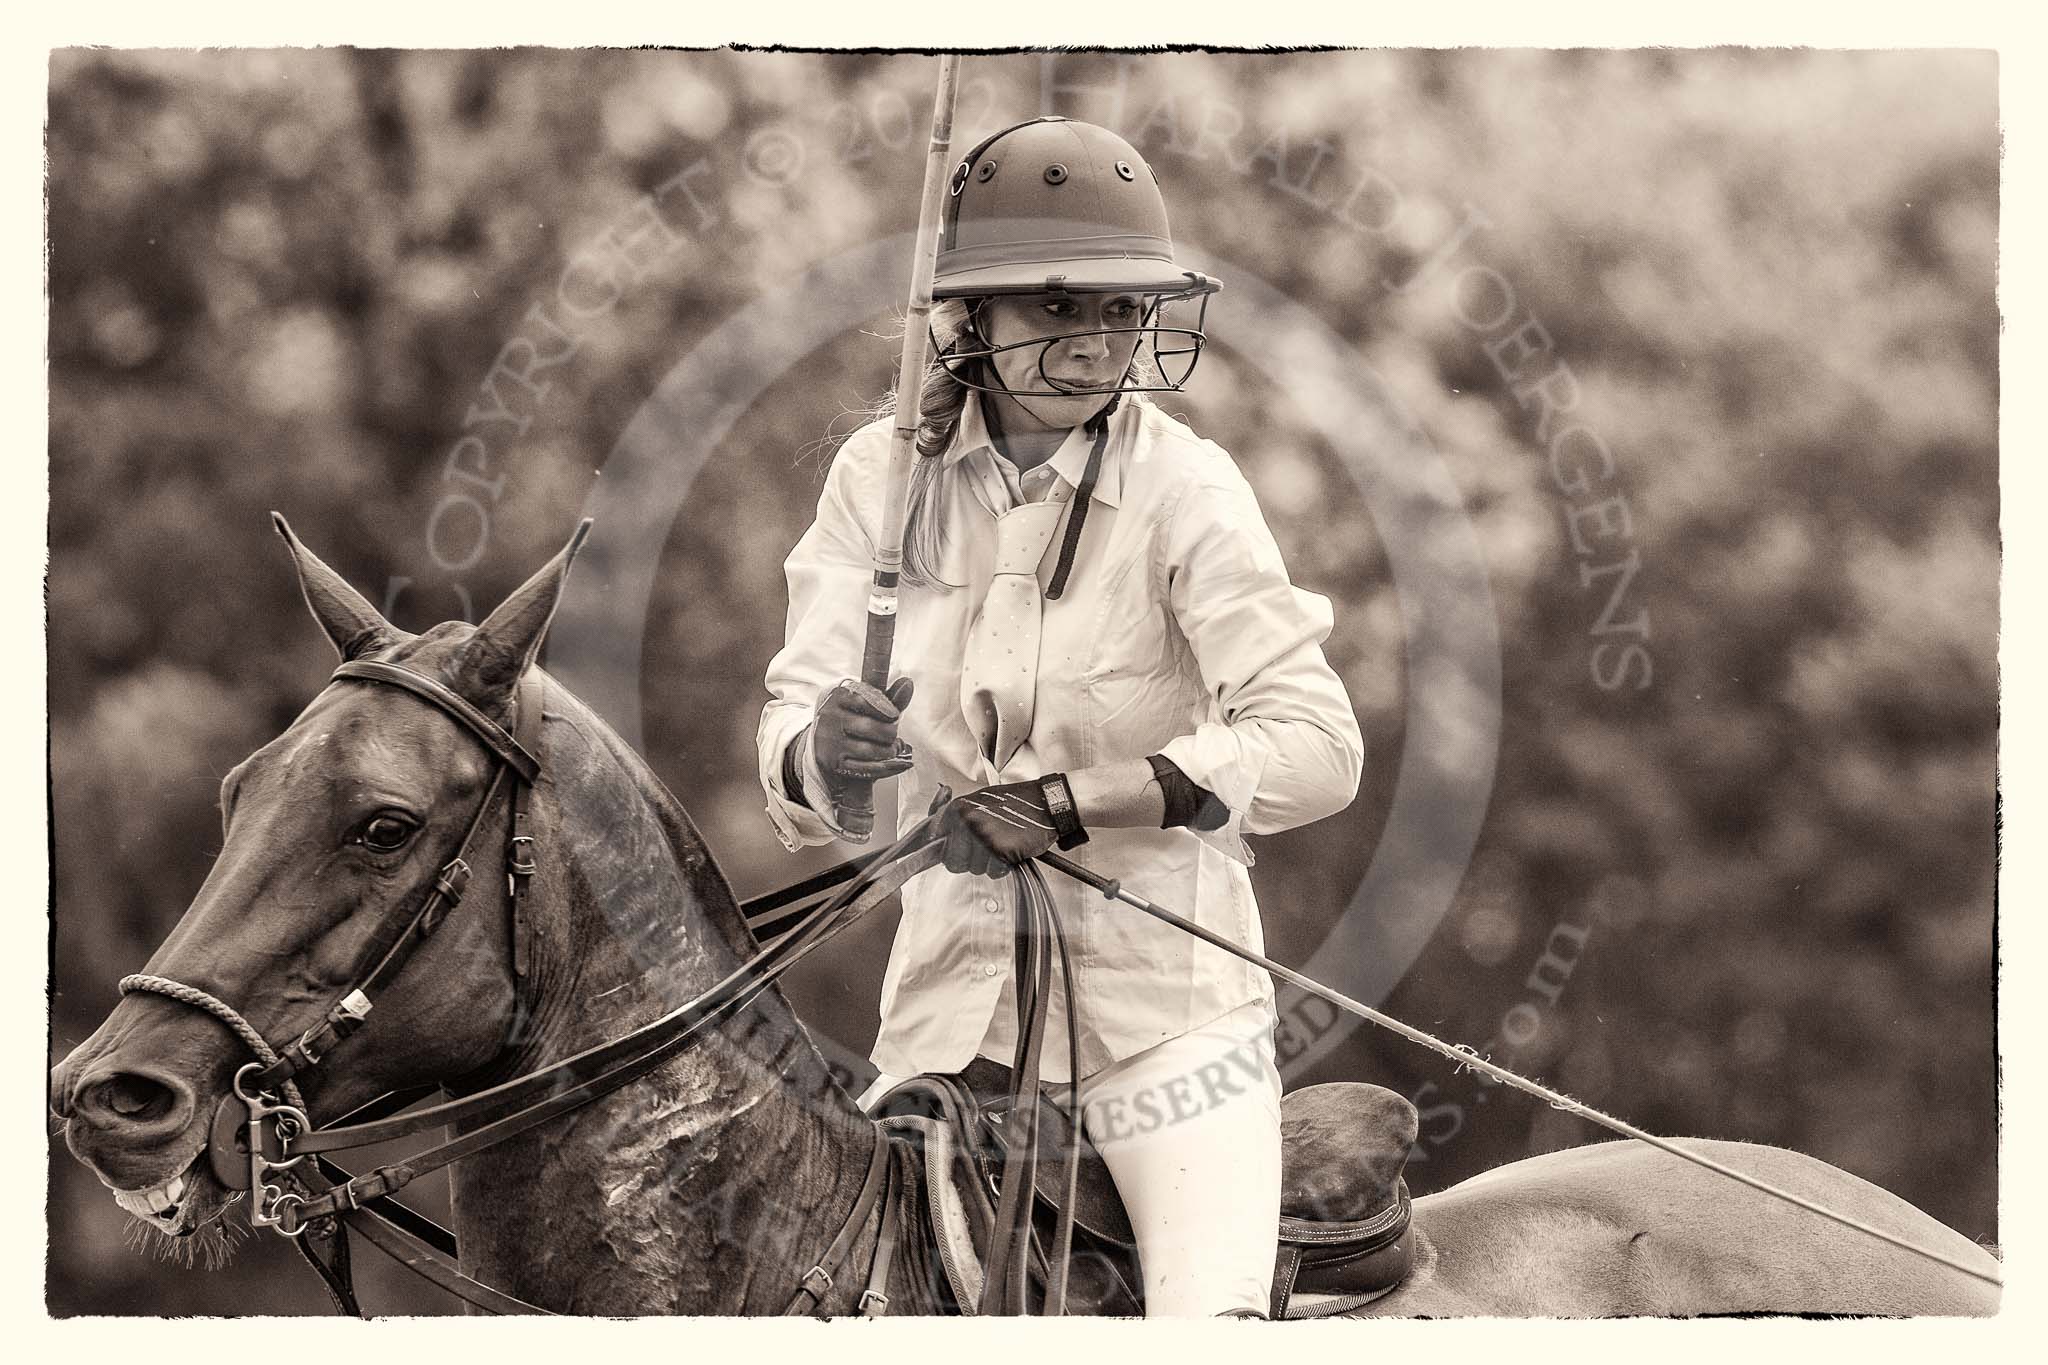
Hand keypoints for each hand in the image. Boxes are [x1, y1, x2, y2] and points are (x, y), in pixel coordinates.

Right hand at [813, 677, 915, 791]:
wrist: (827, 746)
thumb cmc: (855, 721)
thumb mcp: (869, 705)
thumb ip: (890, 696)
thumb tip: (908, 683)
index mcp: (838, 695)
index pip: (867, 700)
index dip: (887, 709)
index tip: (894, 715)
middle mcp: (829, 717)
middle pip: (871, 727)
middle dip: (890, 733)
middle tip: (893, 736)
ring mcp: (829, 741)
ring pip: (870, 750)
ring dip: (890, 751)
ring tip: (894, 749)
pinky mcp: (833, 763)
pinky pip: (866, 768)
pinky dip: (888, 767)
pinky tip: (899, 764)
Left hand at [940, 779, 1065, 878]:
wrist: (1045, 804)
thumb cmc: (1015, 803)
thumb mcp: (979, 801)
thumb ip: (955, 818)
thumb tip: (932, 837)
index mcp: (958, 808)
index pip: (934, 840)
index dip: (943, 850)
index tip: (950, 853)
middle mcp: (966, 822)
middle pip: (953, 862)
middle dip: (968, 861)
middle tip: (986, 847)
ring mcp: (983, 837)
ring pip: (973, 869)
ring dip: (987, 864)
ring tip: (1002, 844)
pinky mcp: (1000, 851)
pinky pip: (993, 872)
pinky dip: (1003, 867)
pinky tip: (1011, 850)